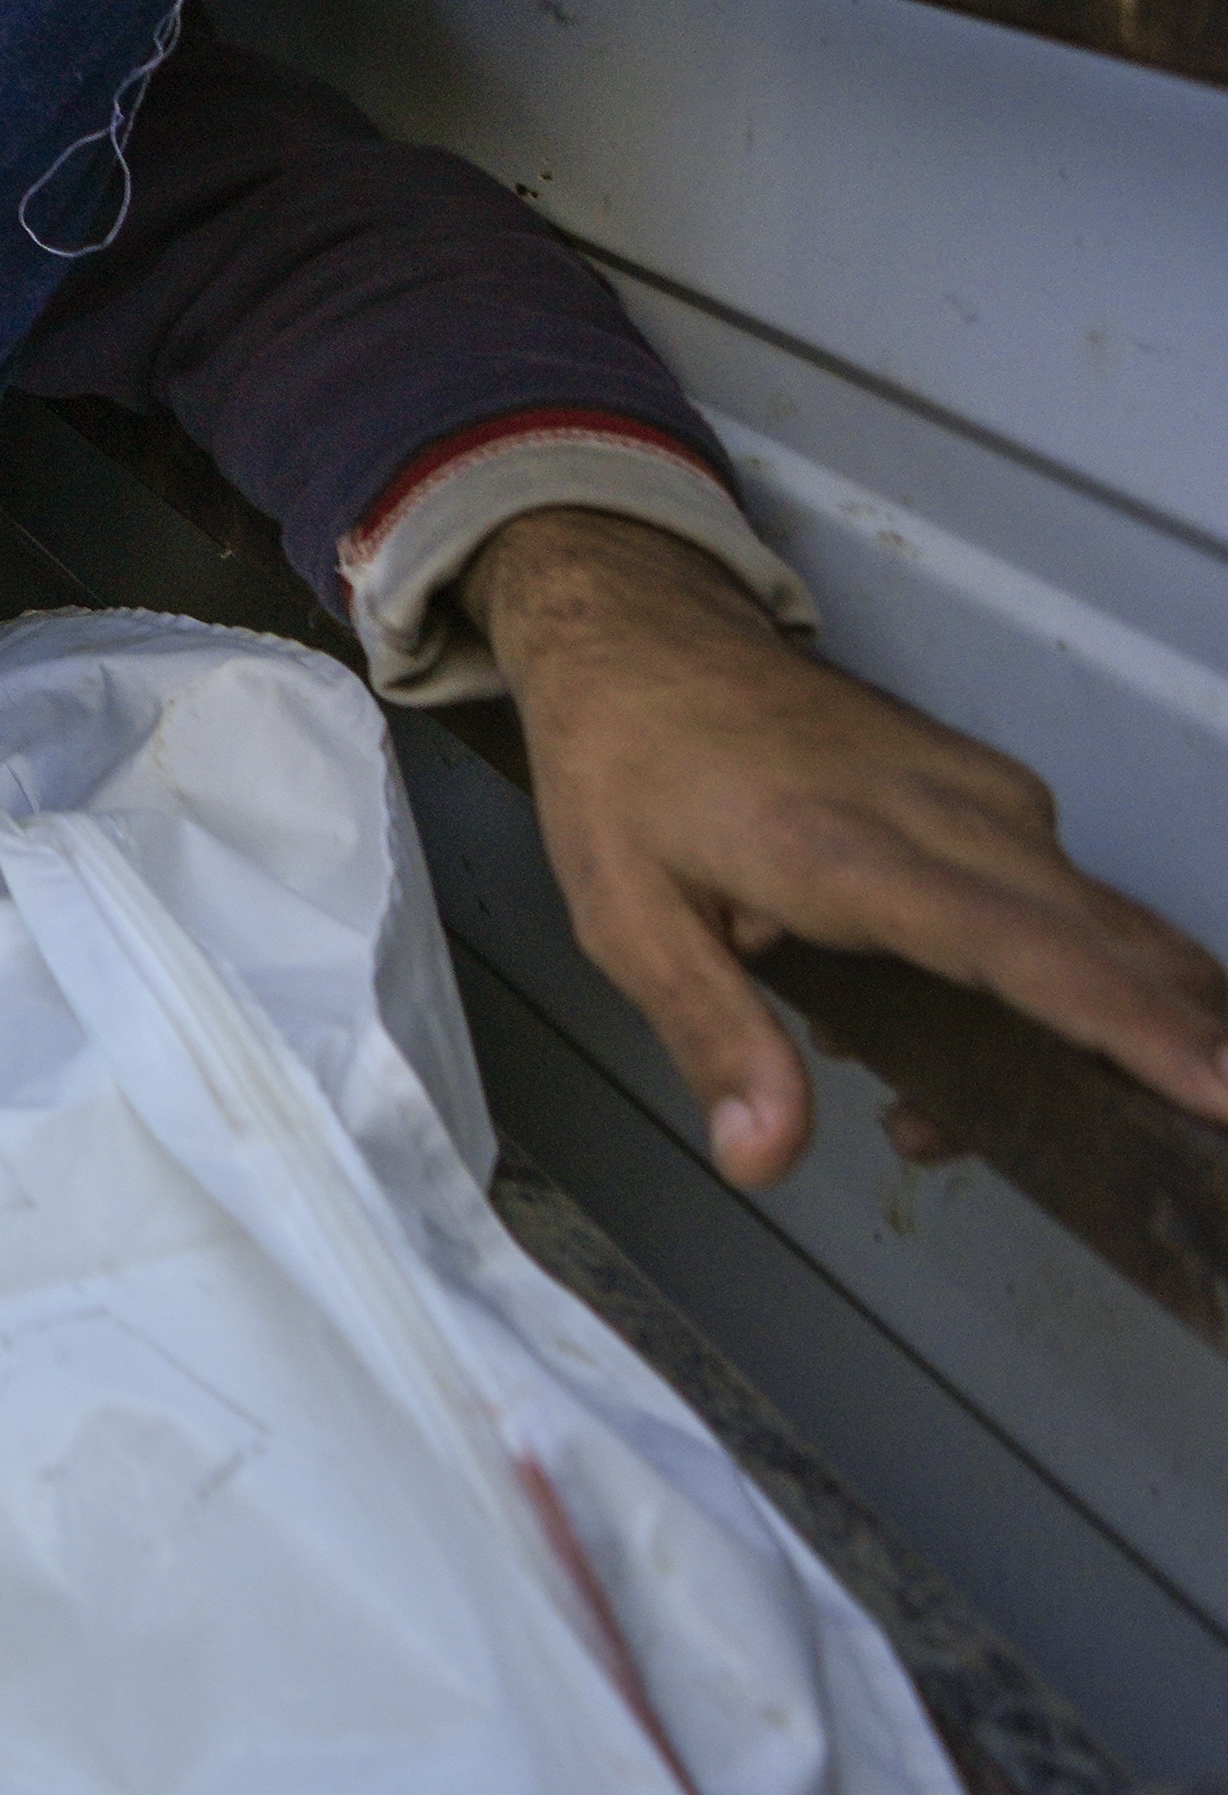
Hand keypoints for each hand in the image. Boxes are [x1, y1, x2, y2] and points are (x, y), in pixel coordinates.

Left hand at [479, 506, 1227, 1187]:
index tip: (1216, 1089)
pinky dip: (1056, 974)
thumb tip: (764, 1157)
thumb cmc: (626, 776)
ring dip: (1081, 1032)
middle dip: (1143, 1060)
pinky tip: (953, 1028)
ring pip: (1097, 927)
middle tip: (1109, 1156)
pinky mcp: (998, 790)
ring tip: (932, 1109)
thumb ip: (714, 1037)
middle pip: (1101, 946)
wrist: (645, 637)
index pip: (1028, 951)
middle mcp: (950, 815)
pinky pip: (1068, 895)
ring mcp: (988, 794)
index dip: (1132, 1027)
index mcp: (853, 853)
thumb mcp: (626, 919)